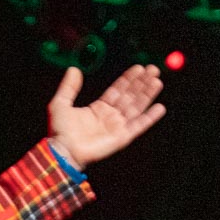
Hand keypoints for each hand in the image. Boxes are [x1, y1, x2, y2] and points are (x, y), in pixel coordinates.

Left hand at [47, 63, 165, 169]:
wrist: (63, 150)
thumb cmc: (60, 132)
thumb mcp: (61, 103)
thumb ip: (69, 86)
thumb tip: (74, 69)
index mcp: (98, 109)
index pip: (118, 90)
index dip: (129, 79)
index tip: (139, 68)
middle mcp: (110, 117)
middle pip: (130, 96)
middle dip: (142, 83)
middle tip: (152, 69)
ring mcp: (117, 127)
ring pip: (136, 107)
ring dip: (147, 94)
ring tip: (157, 81)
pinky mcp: (122, 137)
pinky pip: (139, 126)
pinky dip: (150, 118)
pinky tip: (159, 107)